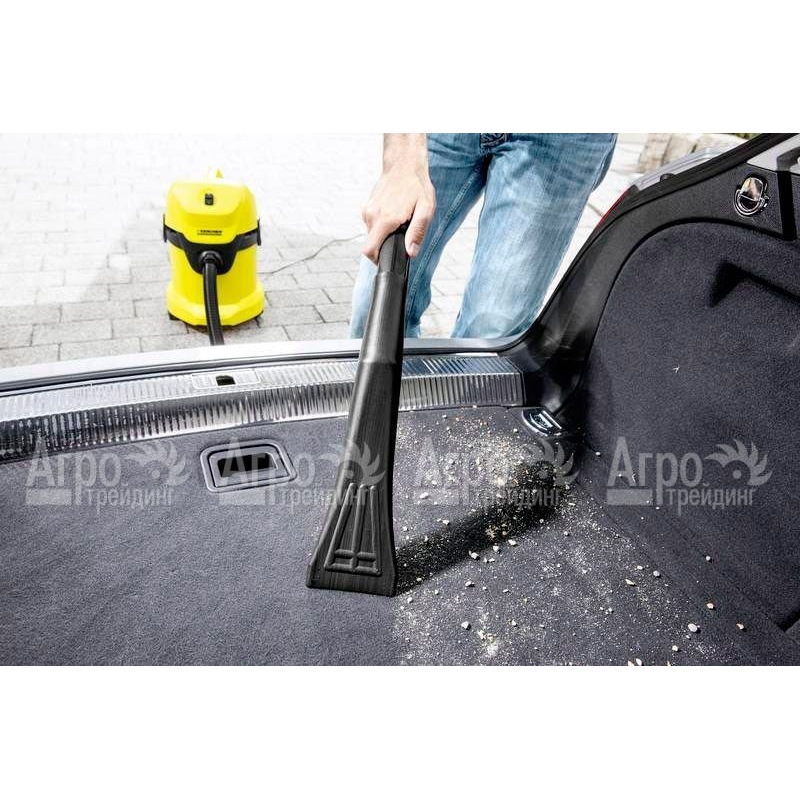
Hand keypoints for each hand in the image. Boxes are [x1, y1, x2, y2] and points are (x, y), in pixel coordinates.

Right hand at [361, 133, 435, 262]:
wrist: (404, 164)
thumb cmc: (417, 186)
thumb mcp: (425, 209)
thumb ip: (418, 232)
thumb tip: (411, 252)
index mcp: (385, 220)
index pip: (369, 250)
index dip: (377, 260)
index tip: (387, 259)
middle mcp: (372, 216)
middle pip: (372, 244)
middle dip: (386, 244)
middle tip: (402, 234)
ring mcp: (367, 211)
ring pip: (372, 234)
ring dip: (385, 233)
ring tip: (400, 221)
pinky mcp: (367, 207)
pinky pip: (372, 224)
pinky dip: (382, 225)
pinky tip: (394, 214)